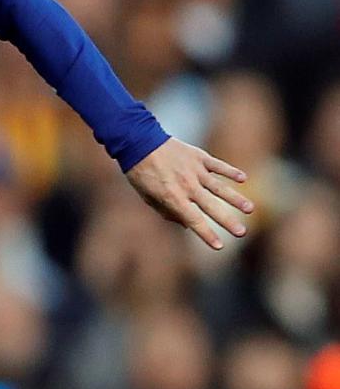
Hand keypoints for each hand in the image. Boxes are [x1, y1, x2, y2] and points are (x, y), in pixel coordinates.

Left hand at [124, 138, 254, 249]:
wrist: (138, 142)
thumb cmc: (141, 174)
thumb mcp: (148, 197)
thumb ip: (167, 212)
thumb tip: (187, 225)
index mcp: (172, 197)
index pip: (194, 220)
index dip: (207, 234)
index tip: (219, 246)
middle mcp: (187, 185)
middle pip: (211, 207)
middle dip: (228, 221)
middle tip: (242, 233)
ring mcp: (195, 170)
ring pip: (220, 187)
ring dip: (236, 198)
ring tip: (250, 209)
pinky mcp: (199, 156)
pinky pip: (218, 165)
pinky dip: (231, 171)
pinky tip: (243, 179)